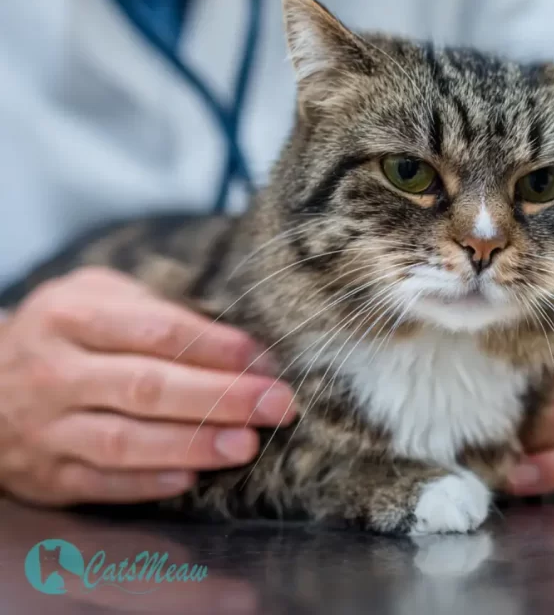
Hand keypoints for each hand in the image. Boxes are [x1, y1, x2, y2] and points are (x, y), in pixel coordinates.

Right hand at [0, 267, 295, 506]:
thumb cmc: (66, 333)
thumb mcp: (97, 297)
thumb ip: (159, 310)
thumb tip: (241, 347)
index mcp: (72, 317)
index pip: (155, 331)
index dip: (215, 346)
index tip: (264, 359)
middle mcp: (55, 373)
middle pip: (147, 387)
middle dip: (221, 397)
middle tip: (278, 405)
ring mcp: (47, 428)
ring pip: (124, 441)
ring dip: (192, 445)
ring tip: (247, 444)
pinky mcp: (46, 475)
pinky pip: (99, 484)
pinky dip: (146, 485)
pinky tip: (192, 480)